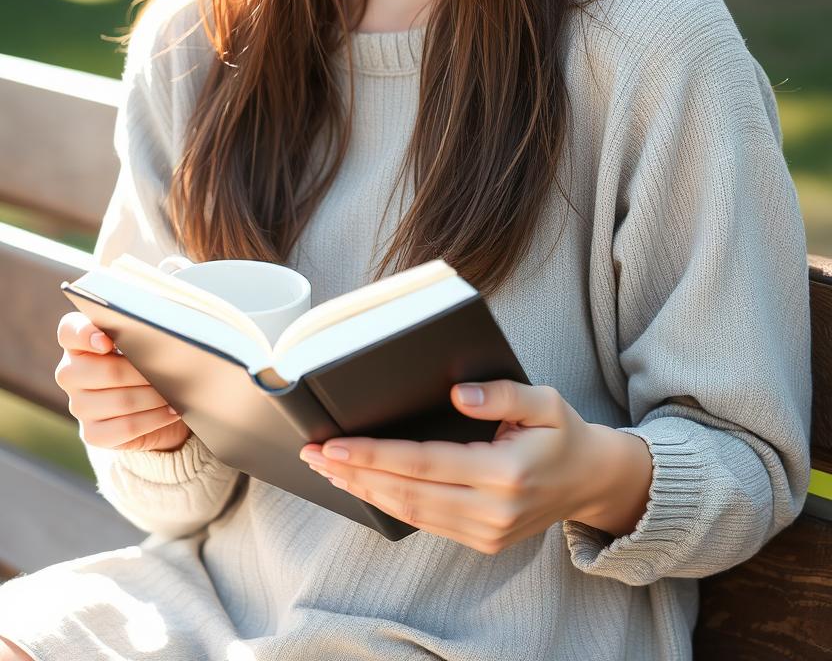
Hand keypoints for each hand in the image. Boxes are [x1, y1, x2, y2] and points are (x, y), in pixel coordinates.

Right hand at [55, 311, 191, 452]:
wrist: (150, 400)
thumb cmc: (145, 357)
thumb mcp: (142, 338)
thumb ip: (140, 331)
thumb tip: (158, 336)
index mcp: (77, 341)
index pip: (70, 331)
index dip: (85, 335)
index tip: (107, 342)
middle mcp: (70, 373)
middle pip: (107, 371)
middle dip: (144, 372)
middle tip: (170, 370)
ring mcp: (78, 405)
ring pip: (122, 401)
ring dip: (155, 397)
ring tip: (176, 391)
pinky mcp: (91, 433)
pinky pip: (126, 427)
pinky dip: (154, 419)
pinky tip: (171, 410)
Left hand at [299, 380, 612, 554]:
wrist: (590, 480)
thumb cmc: (562, 433)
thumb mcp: (544, 400)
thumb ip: (502, 394)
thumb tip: (458, 394)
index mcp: (504, 473)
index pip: (422, 464)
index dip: (374, 455)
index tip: (334, 444)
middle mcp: (492, 511)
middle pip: (406, 494)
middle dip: (355, 473)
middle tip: (314, 455)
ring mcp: (487, 532)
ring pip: (411, 514)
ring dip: (365, 490)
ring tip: (329, 469)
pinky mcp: (483, 542)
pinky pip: (426, 523)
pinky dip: (390, 504)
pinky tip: (367, 486)